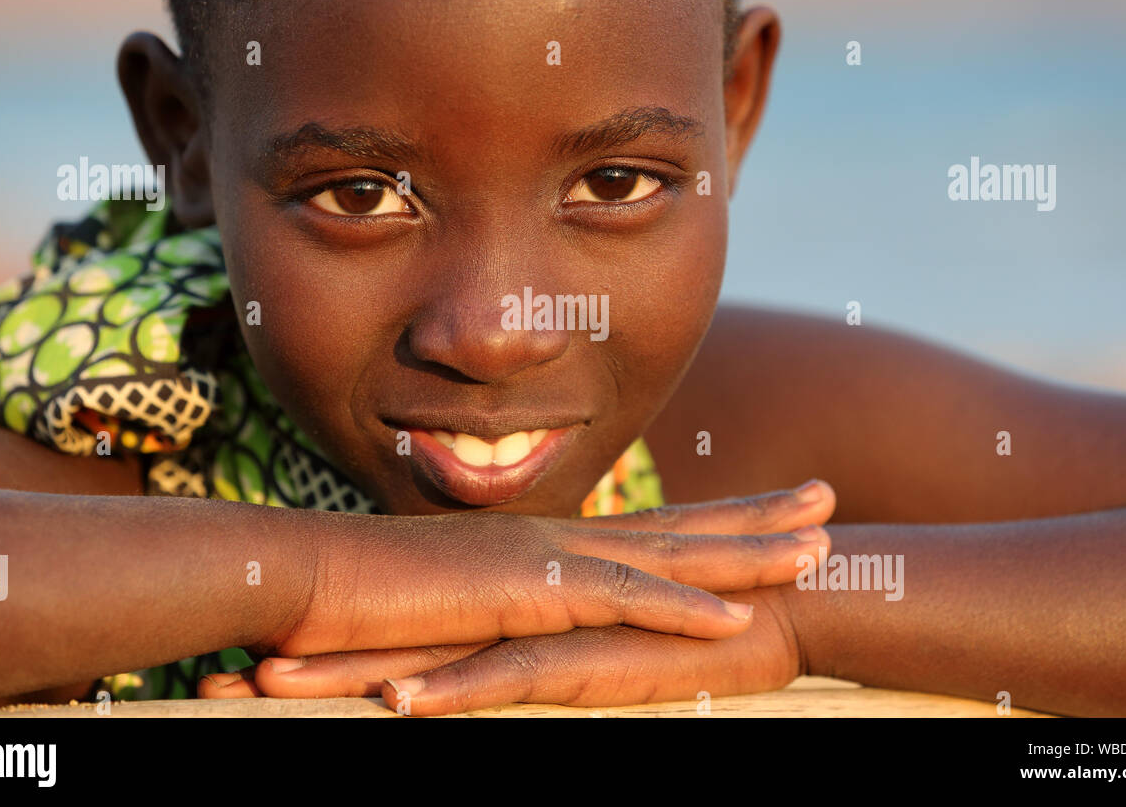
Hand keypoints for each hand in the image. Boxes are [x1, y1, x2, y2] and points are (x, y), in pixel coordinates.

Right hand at [209, 481, 833, 704]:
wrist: (300, 577)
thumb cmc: (362, 599)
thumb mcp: (451, 606)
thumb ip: (495, 611)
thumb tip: (521, 623)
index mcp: (545, 544)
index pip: (648, 528)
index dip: (714, 519)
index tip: (771, 511)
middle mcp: (556, 539)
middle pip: (676, 527)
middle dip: (756, 519)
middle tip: (825, 503)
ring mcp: (542, 560)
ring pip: (665, 556)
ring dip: (744, 556)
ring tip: (817, 551)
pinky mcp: (518, 593)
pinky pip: (615, 601)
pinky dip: (677, 608)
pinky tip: (734, 618)